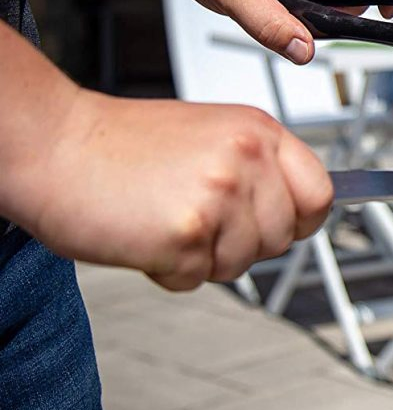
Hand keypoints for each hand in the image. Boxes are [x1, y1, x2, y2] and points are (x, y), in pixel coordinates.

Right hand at [32, 91, 332, 289]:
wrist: (53, 146)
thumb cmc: (121, 146)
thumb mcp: (212, 135)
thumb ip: (260, 167)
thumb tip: (304, 207)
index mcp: (258, 130)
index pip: (321, 193)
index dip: (302, 219)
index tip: (284, 225)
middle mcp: (247, 158)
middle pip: (283, 238)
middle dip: (243, 242)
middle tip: (196, 217)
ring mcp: (220, 195)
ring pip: (243, 263)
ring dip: (204, 257)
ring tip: (165, 219)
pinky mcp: (187, 234)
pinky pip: (197, 279)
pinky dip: (168, 271)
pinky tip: (145, 236)